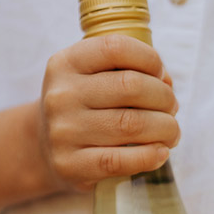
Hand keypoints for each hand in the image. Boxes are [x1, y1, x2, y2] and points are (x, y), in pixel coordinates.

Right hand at [38, 34, 179, 192]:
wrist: (42, 147)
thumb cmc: (82, 107)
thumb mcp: (90, 77)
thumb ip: (127, 71)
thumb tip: (166, 83)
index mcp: (65, 63)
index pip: (116, 48)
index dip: (150, 59)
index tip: (161, 76)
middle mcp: (61, 95)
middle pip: (131, 86)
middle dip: (164, 97)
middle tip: (171, 108)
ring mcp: (63, 132)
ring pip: (131, 124)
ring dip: (165, 128)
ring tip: (171, 132)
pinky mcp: (71, 165)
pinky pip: (120, 161)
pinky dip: (149, 156)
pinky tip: (160, 152)